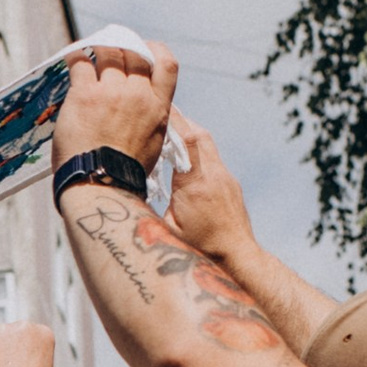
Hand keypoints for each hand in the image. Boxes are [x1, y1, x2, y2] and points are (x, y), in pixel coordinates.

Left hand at [55, 35, 179, 175]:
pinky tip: (73, 59)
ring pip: (108, 54)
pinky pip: (81, 63)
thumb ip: (149, 119)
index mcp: (159, 108)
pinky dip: (77, 58)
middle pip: (133, 54)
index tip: (145, 48)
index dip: (155, 50)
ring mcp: (112, 92)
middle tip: (110, 51)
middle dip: (122, 49)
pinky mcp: (86, 94)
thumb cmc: (123, 173)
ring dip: (100, 50)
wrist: (101, 184)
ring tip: (90, 53)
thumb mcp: (152, 143)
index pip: (167, 64)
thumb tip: (140, 108)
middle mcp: (139, 95)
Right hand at [162, 107, 254, 268]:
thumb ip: (151, 209)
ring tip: (170, 131)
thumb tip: (128, 196)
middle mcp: (214, 177)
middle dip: (181, 121)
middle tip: (161, 113)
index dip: (173, 121)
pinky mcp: (230, 184)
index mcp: (195, 187)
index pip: (186, 142)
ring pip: (207, 144)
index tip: (158, 108)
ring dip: (189, 134)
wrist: (238, 258)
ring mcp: (225, 178)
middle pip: (199, 134)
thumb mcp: (167, 232)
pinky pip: (212, 158)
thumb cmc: (201, 250)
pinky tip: (185, 158)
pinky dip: (198, 150)